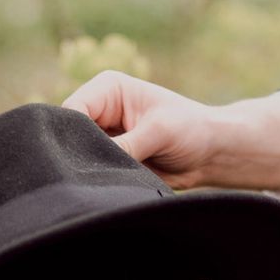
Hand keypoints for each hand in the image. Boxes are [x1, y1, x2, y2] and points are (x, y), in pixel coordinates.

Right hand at [62, 71, 279, 195]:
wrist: (211, 153)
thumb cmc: (191, 130)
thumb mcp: (158, 132)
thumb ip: (125, 146)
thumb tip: (94, 164)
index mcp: (107, 89)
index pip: (71, 111)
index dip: (68, 136)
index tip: (79, 159)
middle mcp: (100, 111)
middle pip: (69, 136)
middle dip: (76, 156)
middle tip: (89, 177)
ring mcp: (103, 137)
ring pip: (78, 158)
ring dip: (88, 172)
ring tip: (103, 183)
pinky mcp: (110, 160)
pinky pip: (93, 173)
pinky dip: (97, 183)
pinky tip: (105, 190)